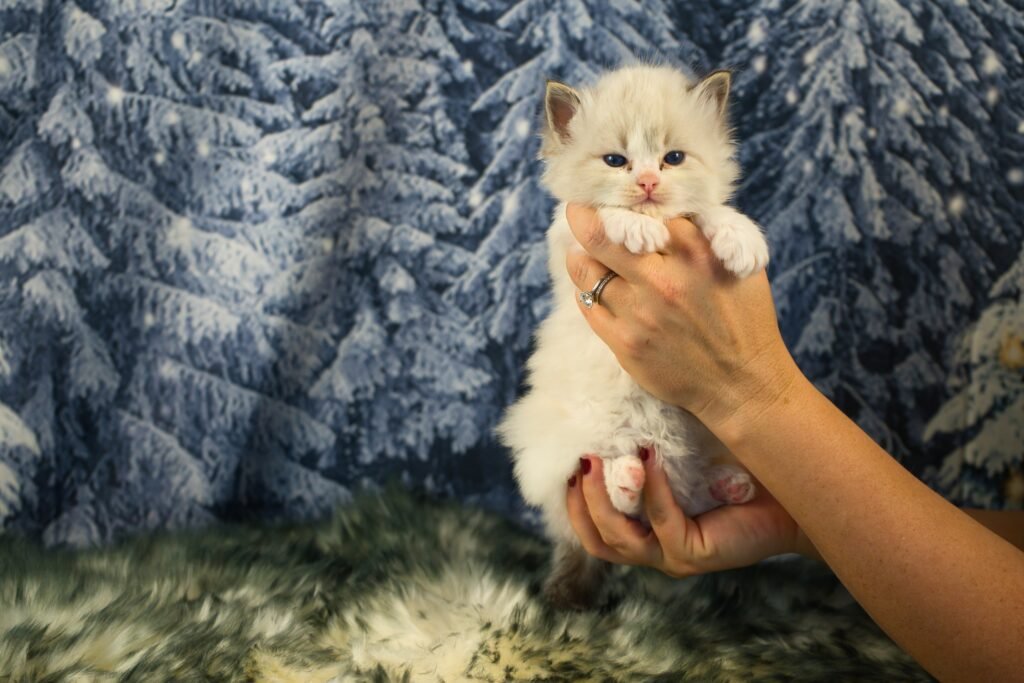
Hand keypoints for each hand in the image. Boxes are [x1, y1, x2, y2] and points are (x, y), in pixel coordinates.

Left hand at [564, 203, 799, 434]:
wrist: (742, 384)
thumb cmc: (744, 320)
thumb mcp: (739, 263)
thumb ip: (705, 232)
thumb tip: (666, 208)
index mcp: (694, 252)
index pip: (642, 211)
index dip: (627, 203)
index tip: (615, 199)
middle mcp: (662, 279)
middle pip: (600, 234)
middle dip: (582, 215)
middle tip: (577, 209)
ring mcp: (639, 313)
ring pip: (586, 269)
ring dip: (581, 255)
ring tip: (583, 250)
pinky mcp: (625, 344)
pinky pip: (587, 305)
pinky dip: (586, 289)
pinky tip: (594, 284)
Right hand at [567, 455, 814, 575]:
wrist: (793, 488)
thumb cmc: (738, 463)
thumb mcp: (681, 448)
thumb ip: (647, 437)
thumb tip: (613, 395)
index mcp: (645, 528)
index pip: (592, 525)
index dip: (572, 497)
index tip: (565, 456)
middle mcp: (654, 547)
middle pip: (596, 540)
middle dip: (578, 502)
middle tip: (579, 459)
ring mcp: (672, 555)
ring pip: (618, 541)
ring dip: (604, 500)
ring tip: (600, 459)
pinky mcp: (695, 554)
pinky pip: (662, 522)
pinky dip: (652, 488)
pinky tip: (650, 455)